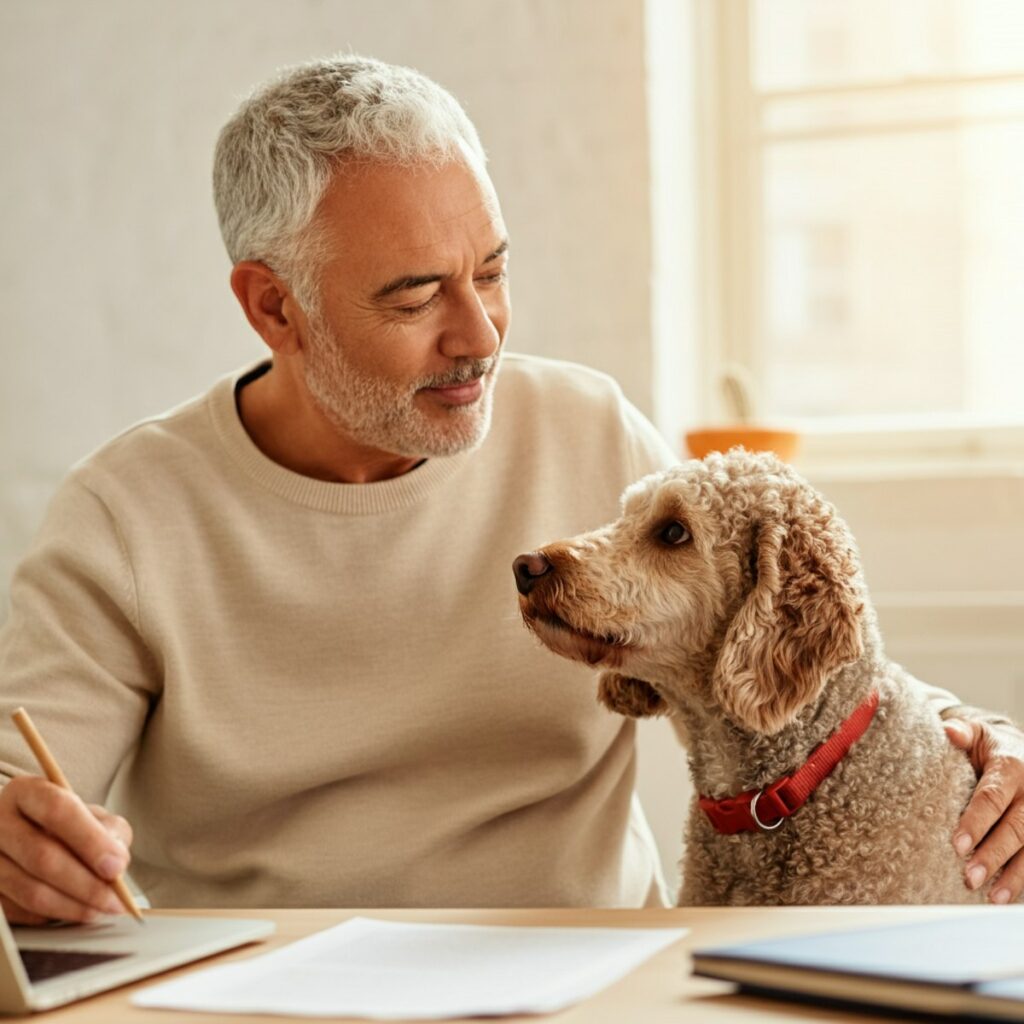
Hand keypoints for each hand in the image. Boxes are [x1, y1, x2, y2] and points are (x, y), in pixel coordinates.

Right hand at [0, 776, 132, 923]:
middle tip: (115, 900)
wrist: (30, 838)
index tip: (116, 867)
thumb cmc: (68, 826)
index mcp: (26, 792)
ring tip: (102, 910)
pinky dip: (53, 916)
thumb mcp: (92, 816)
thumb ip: (109, 831)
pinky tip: (75, 911)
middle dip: (86, 884)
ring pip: (30, 892)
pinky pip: (20, 912)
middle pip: (42, 856)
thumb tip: (115, 862)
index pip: (58, 810)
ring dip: (73, 907)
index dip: (90, 840)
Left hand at [945, 717, 1023, 903]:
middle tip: (971, 877)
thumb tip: (948, 731)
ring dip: (1014, 875)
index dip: (976, 821)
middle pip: (1015, 829)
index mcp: (1012, 767)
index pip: (992, 797)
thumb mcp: (978, 733)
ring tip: (993, 897)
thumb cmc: (990, 747)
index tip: (958, 844)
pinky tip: (1009, 897)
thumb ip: (963, 733)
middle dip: (993, 855)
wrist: (1020, 752)